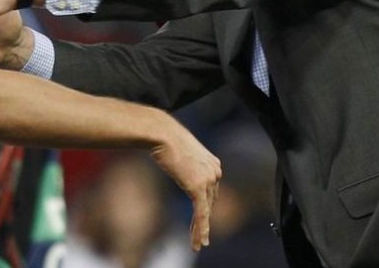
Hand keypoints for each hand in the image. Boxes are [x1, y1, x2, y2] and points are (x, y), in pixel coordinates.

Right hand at [149, 121, 221, 249]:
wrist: (163, 133)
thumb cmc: (166, 138)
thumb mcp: (181, 153)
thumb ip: (186, 164)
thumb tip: (179, 166)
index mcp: (213, 163)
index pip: (211, 191)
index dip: (205, 207)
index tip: (201, 219)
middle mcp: (215, 171)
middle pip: (210, 202)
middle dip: (203, 220)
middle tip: (199, 237)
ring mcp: (208, 179)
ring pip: (206, 211)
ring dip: (200, 230)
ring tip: (197, 244)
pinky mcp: (198, 187)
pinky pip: (201, 213)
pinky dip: (200, 229)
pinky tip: (198, 242)